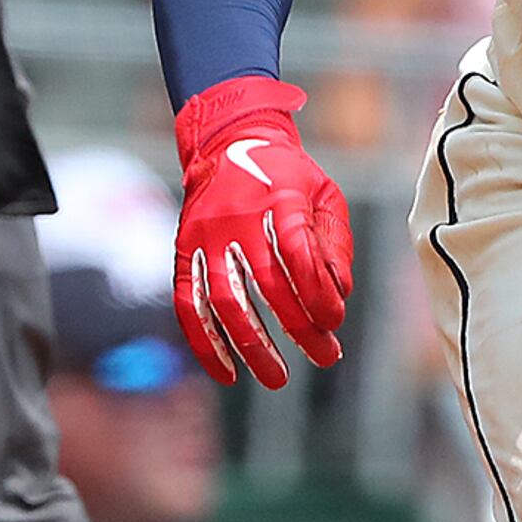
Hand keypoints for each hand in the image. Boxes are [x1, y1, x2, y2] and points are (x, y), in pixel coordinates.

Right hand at [171, 75, 354, 387]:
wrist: (227, 144)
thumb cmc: (286, 177)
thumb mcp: (324, 194)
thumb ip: (334, 243)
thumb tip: (337, 294)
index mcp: (280, 198)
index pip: (299, 254)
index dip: (318, 294)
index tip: (334, 322)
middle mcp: (239, 218)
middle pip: (267, 284)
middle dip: (299, 328)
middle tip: (325, 357)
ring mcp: (206, 236)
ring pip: (226, 301)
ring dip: (252, 345)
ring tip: (277, 377)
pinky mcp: (184, 251)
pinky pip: (189, 304)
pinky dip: (205, 343)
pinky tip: (226, 372)